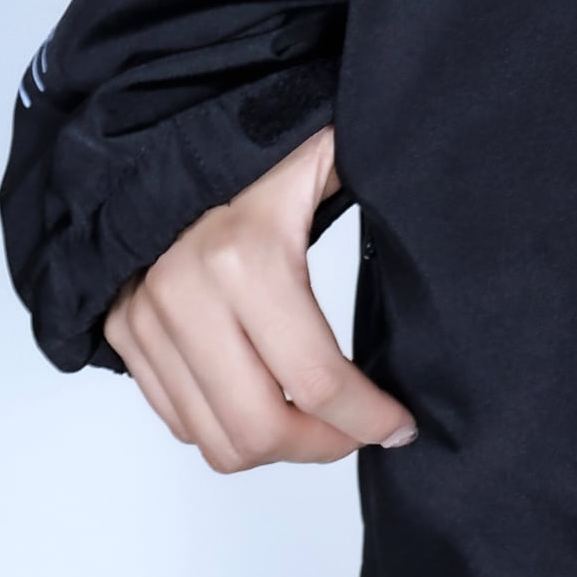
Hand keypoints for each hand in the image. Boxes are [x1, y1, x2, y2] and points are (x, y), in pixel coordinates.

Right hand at [103, 124, 416, 471]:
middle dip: (323, 445)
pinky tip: (267, 398)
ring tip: (318, 423)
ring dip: (276, 447)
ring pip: (216, 439)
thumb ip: (383, 186)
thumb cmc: (258, 146)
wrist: (160, 128)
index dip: (367, 418)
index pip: (315, 379)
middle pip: (260, 429)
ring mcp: (147, 318)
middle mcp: (187, 294)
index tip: (399, 424)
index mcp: (247, 257)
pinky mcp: (124, 332)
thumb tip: (451, 213)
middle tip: (359, 431)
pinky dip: (227, 426)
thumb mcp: (327, 157)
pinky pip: (178, 420)